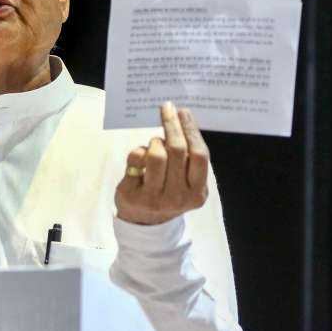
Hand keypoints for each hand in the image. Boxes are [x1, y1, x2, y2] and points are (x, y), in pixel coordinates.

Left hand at [115, 102, 208, 224]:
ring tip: (155, 142)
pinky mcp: (131, 194)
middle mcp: (177, 197)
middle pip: (178, 151)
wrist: (144, 222)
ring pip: (156, 155)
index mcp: (197, 193)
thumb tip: (182, 118)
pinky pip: (135, 161)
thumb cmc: (168, 192)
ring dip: (155, 141)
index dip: (191, 130)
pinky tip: (141, 154)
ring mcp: (153, 198)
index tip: (184, 112)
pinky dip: (139, 150)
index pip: (199, 155)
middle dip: (172, 125)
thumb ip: (187, 159)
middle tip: (167, 108)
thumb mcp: (185, 183)